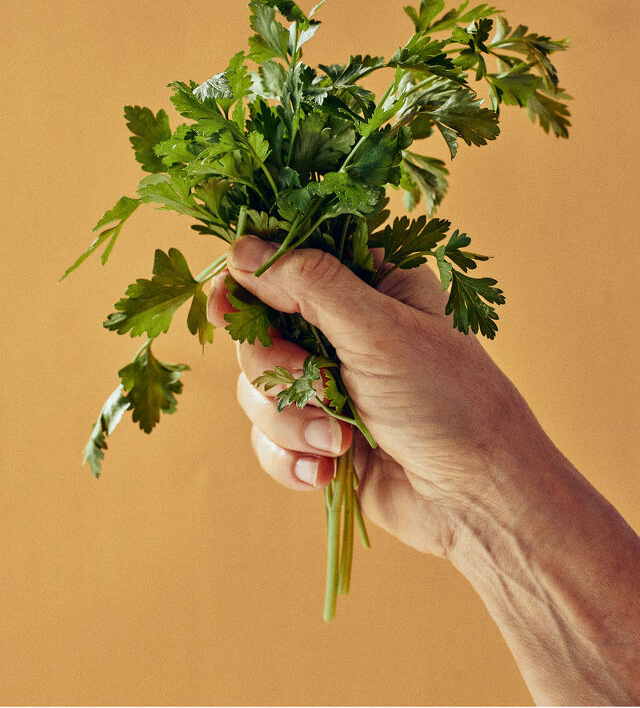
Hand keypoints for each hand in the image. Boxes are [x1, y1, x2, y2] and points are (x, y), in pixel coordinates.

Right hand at [207, 235, 547, 557]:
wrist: (476, 499)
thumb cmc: (446, 400)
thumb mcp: (379, 330)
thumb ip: (308, 285)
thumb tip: (240, 250)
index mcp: (366, 284)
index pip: (285, 263)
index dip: (250, 285)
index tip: (232, 307)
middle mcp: (341, 329)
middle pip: (257, 331)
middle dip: (278, 369)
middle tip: (320, 386)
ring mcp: (326, 383)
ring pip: (256, 389)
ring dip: (291, 421)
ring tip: (341, 441)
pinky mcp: (317, 434)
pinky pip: (267, 439)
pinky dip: (292, 457)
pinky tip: (328, 468)